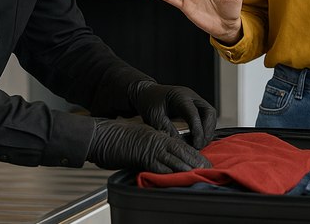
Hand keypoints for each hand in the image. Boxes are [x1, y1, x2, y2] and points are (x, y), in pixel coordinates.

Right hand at [87, 119, 211, 173]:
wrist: (101, 134)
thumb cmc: (116, 136)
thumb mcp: (140, 135)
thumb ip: (152, 143)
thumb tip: (160, 154)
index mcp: (157, 135)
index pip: (180, 144)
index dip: (193, 153)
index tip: (203, 159)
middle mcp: (157, 140)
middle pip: (181, 151)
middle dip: (195, 160)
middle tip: (208, 168)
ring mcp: (150, 148)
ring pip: (174, 158)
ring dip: (187, 166)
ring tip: (199, 172)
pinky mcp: (141, 157)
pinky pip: (159, 166)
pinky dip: (170, 172)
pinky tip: (178, 176)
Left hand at [130, 81, 216, 148]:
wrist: (148, 93)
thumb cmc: (150, 102)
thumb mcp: (154, 116)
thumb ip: (166, 128)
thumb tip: (179, 143)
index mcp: (180, 96)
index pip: (194, 114)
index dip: (197, 130)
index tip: (196, 144)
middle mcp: (192, 97)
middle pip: (209, 112)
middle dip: (207, 130)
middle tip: (200, 145)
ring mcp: (196, 100)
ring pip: (210, 115)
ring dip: (208, 130)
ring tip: (200, 144)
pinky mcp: (196, 106)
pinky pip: (207, 117)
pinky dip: (205, 128)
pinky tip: (198, 139)